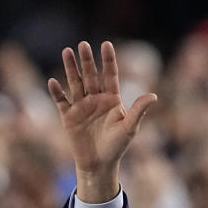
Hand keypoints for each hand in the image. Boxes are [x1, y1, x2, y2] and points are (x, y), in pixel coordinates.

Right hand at [48, 41, 156, 202]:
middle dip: (87, 61)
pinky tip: (53, 81)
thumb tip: (154, 95)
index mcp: (112, 99)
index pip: (110, 76)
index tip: (106, 44)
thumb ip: (139, 110)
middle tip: (83, 44)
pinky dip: (57, 92)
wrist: (99, 163)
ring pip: (75, 83)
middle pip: (90, 76)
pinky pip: (61, 101)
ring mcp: (81, 106)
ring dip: (71, 68)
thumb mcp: (130, 128)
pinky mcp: (68, 116)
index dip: (108, 61)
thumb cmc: (118, 146)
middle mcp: (96, 99)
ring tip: (67, 51)